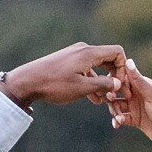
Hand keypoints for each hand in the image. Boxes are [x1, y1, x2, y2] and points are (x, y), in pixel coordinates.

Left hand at [0, 43, 127, 107]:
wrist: (27, 81)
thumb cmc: (54, 84)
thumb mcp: (82, 87)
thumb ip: (103, 85)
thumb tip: (119, 84)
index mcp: (89, 53)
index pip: (117, 52)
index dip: (123, 69)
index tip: (121, 85)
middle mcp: (83, 50)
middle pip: (108, 59)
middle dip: (114, 77)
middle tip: (116, 94)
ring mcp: (75, 55)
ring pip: (97, 66)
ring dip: (103, 82)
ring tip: (103, 101)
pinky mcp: (68, 62)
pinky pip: (87, 69)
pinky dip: (92, 81)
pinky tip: (92, 98)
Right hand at [104, 60, 151, 151]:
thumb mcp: (151, 95)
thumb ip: (138, 80)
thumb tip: (128, 60)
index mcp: (143, 85)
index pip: (124, 77)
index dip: (115, 81)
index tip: (111, 88)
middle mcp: (138, 94)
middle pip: (118, 92)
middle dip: (111, 97)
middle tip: (110, 101)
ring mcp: (136, 107)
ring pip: (118, 105)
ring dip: (115, 110)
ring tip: (118, 118)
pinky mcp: (135, 120)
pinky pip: (121, 118)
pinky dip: (117, 120)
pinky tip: (117, 124)